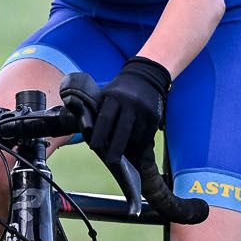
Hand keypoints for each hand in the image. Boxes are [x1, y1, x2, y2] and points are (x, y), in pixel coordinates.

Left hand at [85, 56, 170, 170]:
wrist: (146, 76)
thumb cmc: (120, 90)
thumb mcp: (106, 94)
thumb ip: (97, 109)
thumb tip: (86, 131)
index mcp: (113, 97)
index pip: (105, 119)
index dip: (99, 135)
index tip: (94, 148)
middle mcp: (130, 103)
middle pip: (122, 131)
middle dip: (116, 150)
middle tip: (112, 164)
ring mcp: (144, 110)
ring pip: (136, 136)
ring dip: (129, 147)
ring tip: (123, 151)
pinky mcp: (155, 116)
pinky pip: (147, 136)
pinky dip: (140, 143)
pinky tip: (135, 144)